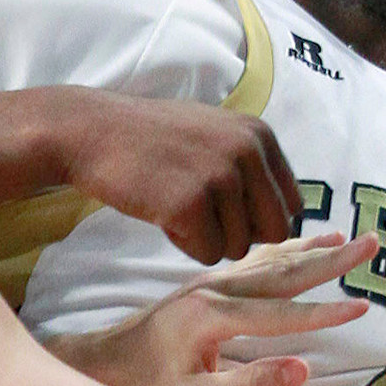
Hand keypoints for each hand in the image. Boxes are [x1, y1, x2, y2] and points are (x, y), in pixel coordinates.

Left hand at [54, 232, 374, 385]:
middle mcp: (216, 289)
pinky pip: (254, 259)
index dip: (326, 313)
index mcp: (215, 316)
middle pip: (285, 271)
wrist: (94, 368)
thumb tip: (304, 367)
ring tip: (346, 237)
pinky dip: (284, 248)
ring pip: (271, 259)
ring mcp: (210, 283)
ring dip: (312, 248)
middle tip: (373, 242)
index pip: (284, 313)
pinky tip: (297, 242)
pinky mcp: (204, 285)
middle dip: (332, 259)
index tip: (365, 306)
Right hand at [61, 89, 301, 261]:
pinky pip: (206, 253)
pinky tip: (162, 216)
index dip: (261, 219)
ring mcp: (221, 176)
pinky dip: (183, 244)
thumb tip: (283, 217)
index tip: (230, 215)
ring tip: (176, 208)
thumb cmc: (154, 139)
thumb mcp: (216, 134)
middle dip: (241, 236)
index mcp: (260, 135)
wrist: (95, 132)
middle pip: (275, 231)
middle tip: (205, 221)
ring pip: (238, 247)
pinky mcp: (190, 204)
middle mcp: (248, 152)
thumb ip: (251, 165)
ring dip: (207, 239)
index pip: (291, 203)